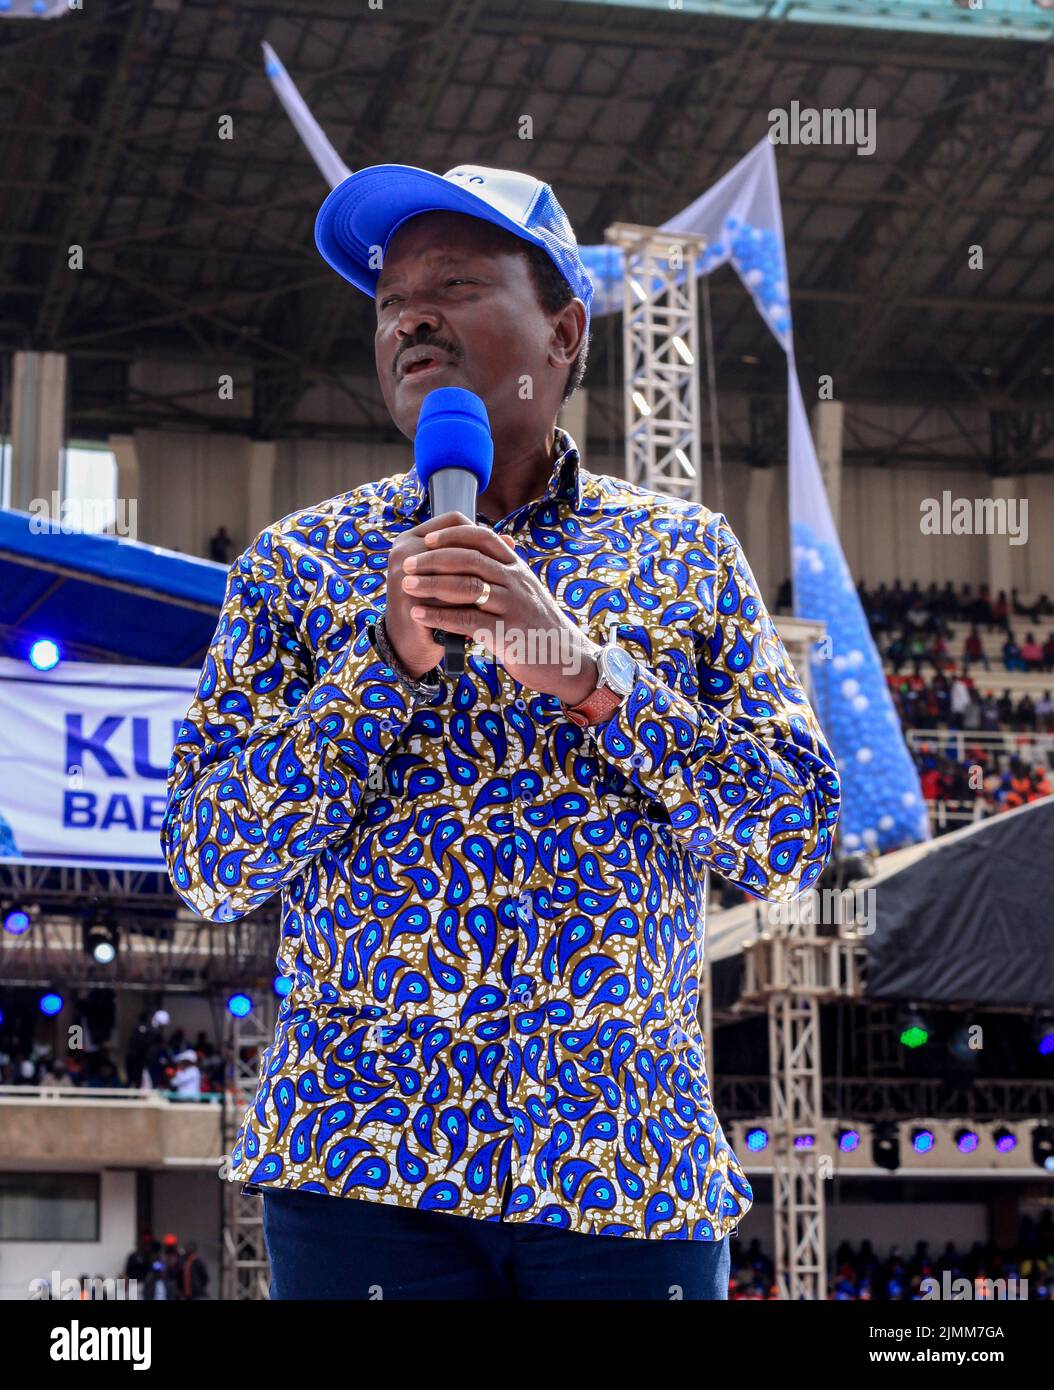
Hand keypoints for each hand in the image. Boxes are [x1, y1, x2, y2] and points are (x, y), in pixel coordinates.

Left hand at [397, 517, 600, 702]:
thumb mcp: (525, 591)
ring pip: (467, 587)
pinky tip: (421, 615)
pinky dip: (440, 616)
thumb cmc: (538, 626)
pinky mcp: (509, 633)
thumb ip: (505, 572)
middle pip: (471, 559)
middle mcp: (517, 582)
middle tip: (408, 565)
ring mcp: (514, 607)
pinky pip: (468, 620)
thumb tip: (488, 546)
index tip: (429, 539)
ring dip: (432, 585)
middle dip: (434, 560)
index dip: (454, 535)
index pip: (484, 538)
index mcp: (518, 569)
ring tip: (407, 587)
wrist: (566, 659)